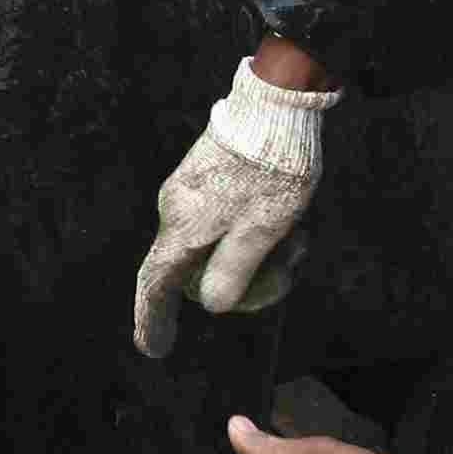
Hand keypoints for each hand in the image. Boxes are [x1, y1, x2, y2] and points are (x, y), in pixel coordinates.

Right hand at [129, 64, 339, 358]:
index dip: (153, 320)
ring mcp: (188, 191)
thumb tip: (210, 303)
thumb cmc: (272, 170)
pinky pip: (220, 223)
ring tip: (299, 242)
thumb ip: (233, 272)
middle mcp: (175, 210)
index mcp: (183, 227)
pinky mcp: (205, 176)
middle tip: (289, 273)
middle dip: (241, 284)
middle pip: (195, 270)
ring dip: (256, 256)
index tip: (157, 349)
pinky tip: (288, 224)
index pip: (156, 284)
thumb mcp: (262, 230)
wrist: (277, 104)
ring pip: (213, 246)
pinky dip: (251, 235)